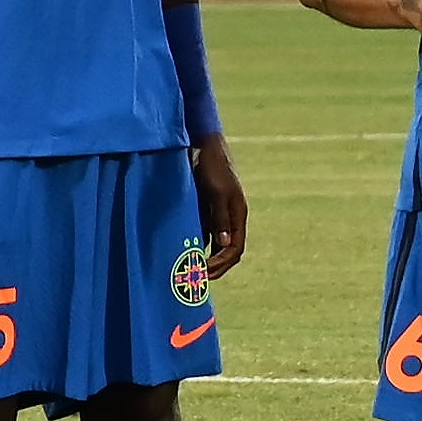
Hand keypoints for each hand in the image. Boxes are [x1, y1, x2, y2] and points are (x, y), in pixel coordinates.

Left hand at [190, 136, 249, 281]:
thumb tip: (225, 244)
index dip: (222, 264)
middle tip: (197, 279)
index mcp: (238, 213)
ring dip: (205, 257)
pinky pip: (203, 231)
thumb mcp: (215, 191)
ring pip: (215, 243)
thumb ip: (220, 217)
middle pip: (227, 249)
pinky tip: (183, 251)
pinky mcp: (205, 207)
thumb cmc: (211, 164)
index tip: (205, 273)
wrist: (201, 142)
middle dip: (215, 266)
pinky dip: (196, 243)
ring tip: (190, 270)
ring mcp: (218, 212)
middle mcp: (230, 216)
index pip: (235, 248)